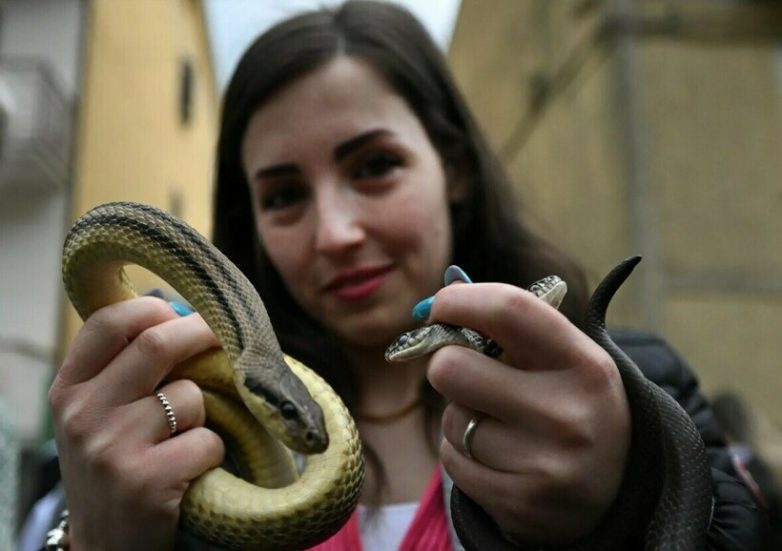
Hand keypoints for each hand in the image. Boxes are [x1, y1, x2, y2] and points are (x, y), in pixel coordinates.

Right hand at [49, 297, 224, 549]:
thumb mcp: (99, 414)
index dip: (153, 309)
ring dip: (205, 413)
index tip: (180, 314)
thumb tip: (184, 311)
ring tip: (186, 436)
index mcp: (68, 389)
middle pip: (157, 344)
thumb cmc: (115, 465)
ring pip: (190, 396)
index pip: (107, 322)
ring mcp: (111, 448)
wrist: (106, 546)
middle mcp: (82, 414)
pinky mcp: (146, 480)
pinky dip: (214, 451)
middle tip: (224, 339)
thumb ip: (125, 368)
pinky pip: (208, 440)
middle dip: (202, 333)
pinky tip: (192, 469)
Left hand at [426, 283, 630, 545]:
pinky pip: (451, 461)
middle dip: (446, 364)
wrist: (614, 490)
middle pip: (453, 368)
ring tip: (499, 424)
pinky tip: (497, 456)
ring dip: (460, 415)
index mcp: (584, 365)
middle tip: (465, 370)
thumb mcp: (566, 358)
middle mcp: (568, 415)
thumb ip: (512, 325)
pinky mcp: (518, 503)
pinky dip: (461, 453)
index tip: (440, 306)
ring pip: (451, 419)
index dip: (460, 300)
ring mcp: (544, 465)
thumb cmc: (572, 403)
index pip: (509, 310)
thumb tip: (442, 294)